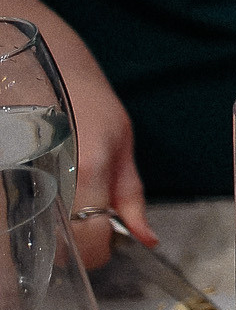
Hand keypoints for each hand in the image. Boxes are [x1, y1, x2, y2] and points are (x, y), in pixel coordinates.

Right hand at [1, 0, 153, 268]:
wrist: (37, 57)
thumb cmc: (86, 96)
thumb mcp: (123, 141)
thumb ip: (132, 195)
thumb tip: (147, 238)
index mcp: (90, 171)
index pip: (91, 247)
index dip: (100, 252)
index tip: (104, 241)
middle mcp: (53, 180)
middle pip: (58, 252)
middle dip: (71, 250)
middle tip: (79, 227)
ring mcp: (21, 181)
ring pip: (30, 241)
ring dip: (47, 239)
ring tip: (57, 213)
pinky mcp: (7, 175)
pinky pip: (13, 218)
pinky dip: (25, 222)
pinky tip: (35, 204)